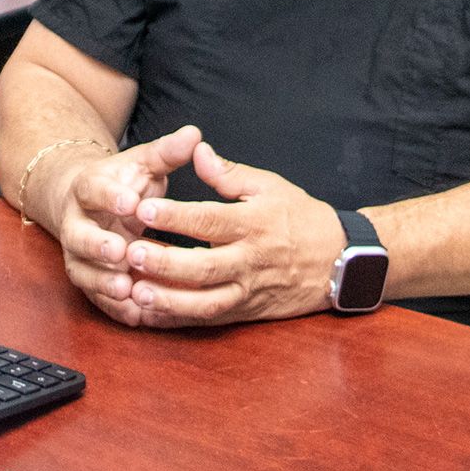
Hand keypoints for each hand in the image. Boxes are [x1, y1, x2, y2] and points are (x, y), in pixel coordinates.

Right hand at [50, 125, 202, 326]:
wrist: (90, 203)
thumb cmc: (124, 182)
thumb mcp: (144, 163)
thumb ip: (167, 152)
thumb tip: (194, 135)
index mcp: (89, 188)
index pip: (94, 190)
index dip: (110, 197)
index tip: (131, 203)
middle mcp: (77, 222)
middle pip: (78, 236)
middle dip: (97, 245)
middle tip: (121, 251)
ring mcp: (78, 254)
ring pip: (82, 271)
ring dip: (102, 282)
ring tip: (127, 289)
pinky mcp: (88, 278)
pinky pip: (95, 297)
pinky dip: (113, 307)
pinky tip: (135, 316)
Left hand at [123, 141, 345, 327]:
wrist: (338, 261)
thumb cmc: (300, 218)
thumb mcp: (270, 186)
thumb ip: (229, 174)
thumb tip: (197, 151)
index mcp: (253, 224)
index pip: (209, 221)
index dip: (175, 217)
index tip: (144, 208)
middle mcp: (250, 261)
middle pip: (203, 267)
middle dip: (165, 262)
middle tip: (131, 252)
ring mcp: (247, 291)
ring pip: (204, 302)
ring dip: (168, 299)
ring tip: (135, 291)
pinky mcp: (245, 312)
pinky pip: (209, 319)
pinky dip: (178, 319)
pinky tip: (149, 314)